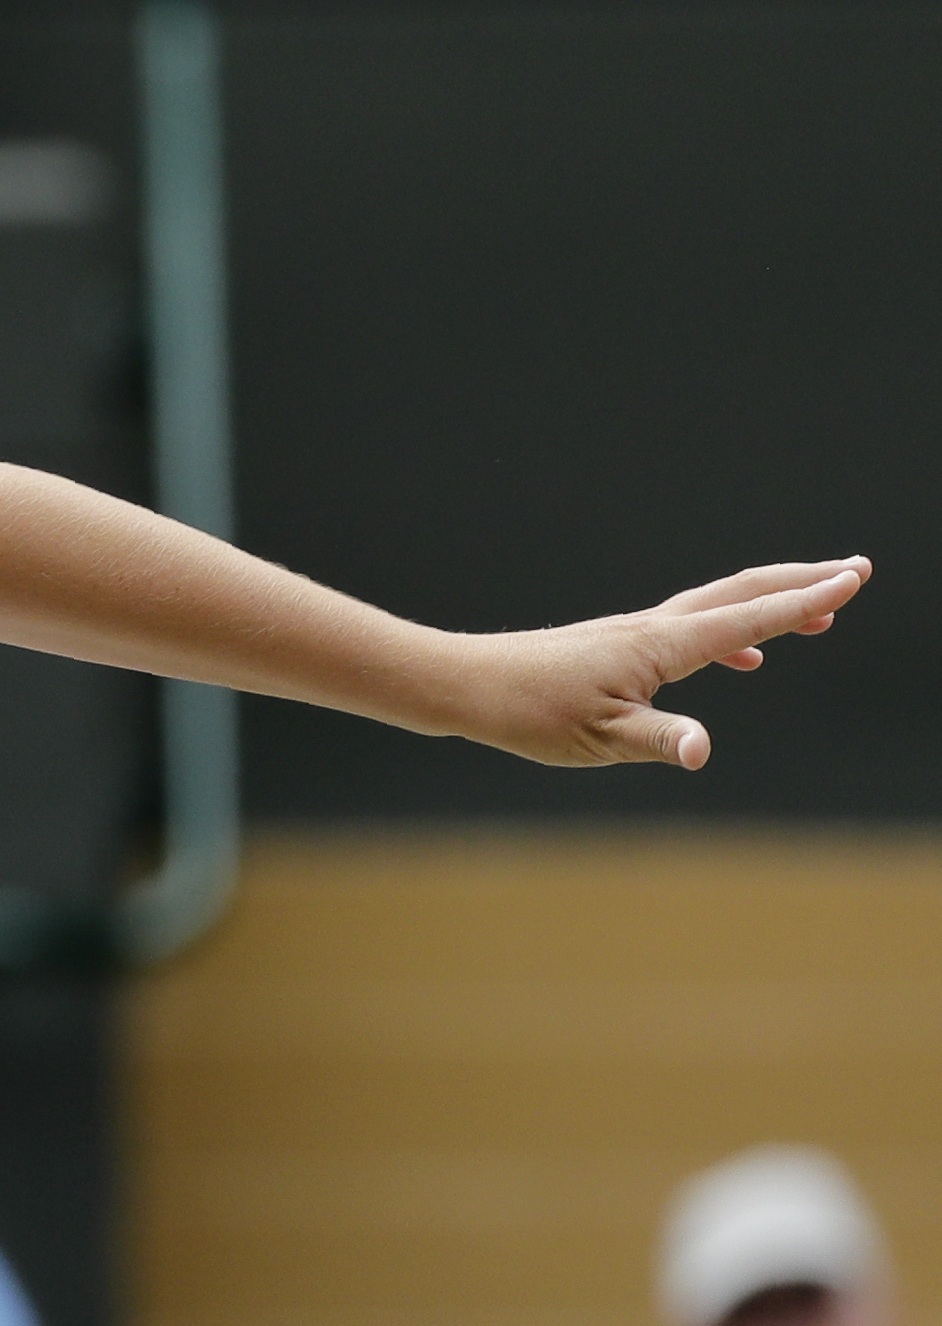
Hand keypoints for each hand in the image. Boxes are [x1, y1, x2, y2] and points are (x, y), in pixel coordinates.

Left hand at [455, 559, 869, 767]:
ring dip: (770, 606)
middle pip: (740, 593)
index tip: (856, 578)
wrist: (468, 686)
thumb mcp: (601, 739)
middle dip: (800, 584)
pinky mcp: (617, 645)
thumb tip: (703, 751)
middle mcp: (652, 629)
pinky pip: (690, 630)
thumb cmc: (528, 714)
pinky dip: (729, 634)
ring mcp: (634, 633)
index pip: (749, 617)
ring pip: (716, 607)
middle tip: (854, 573)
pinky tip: (743, 659)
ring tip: (818, 616)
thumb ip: (660, 741)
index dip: (806, 601)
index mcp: (659, 646)